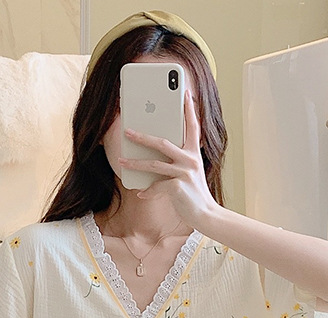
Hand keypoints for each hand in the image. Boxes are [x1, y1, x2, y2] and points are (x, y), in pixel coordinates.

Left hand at [119, 90, 218, 227]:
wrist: (206, 215)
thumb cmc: (193, 194)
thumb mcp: (188, 174)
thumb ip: (175, 163)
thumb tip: (151, 158)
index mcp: (194, 153)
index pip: (192, 126)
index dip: (189, 109)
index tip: (185, 92)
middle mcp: (190, 159)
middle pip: (162, 142)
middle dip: (142, 136)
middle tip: (127, 131)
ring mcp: (184, 173)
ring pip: (154, 164)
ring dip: (135, 163)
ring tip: (122, 161)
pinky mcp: (178, 187)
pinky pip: (156, 186)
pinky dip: (147, 191)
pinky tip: (141, 193)